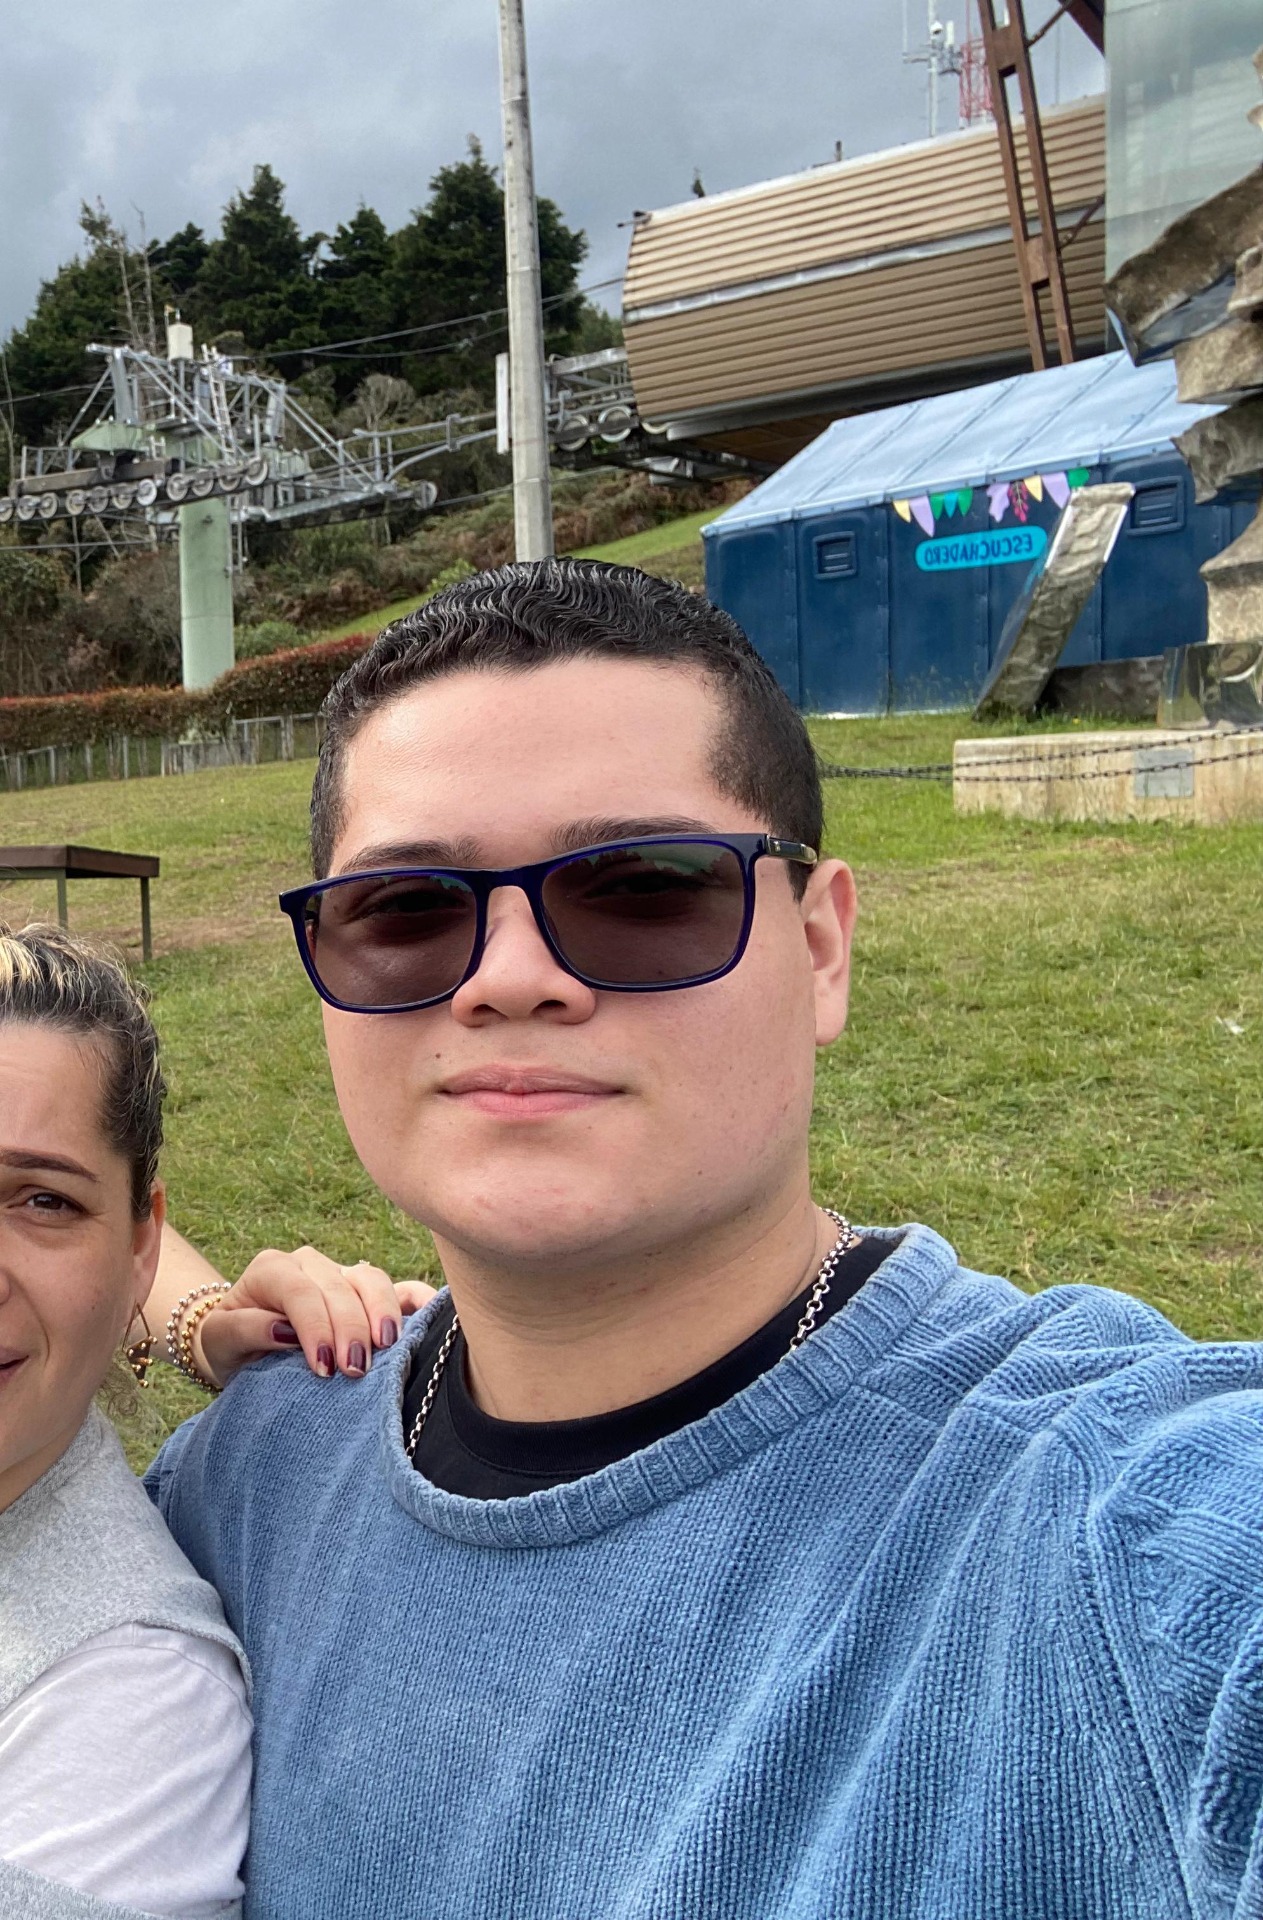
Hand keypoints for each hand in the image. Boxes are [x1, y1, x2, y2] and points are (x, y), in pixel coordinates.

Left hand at [196, 1247, 435, 1387]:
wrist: (239, 1341)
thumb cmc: (228, 1343)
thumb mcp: (219, 1340)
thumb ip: (244, 1329)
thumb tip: (282, 1330)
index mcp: (272, 1269)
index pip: (300, 1291)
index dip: (316, 1326)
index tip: (324, 1367)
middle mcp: (309, 1264)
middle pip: (339, 1287)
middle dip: (351, 1328)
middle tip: (355, 1370)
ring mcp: (341, 1274)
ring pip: (371, 1280)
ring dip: (382, 1313)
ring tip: (388, 1347)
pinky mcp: (365, 1292)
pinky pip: (399, 1287)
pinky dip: (417, 1299)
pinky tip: (431, 1316)